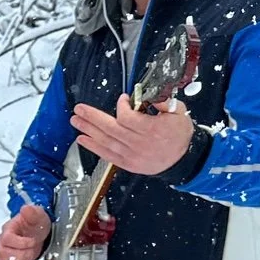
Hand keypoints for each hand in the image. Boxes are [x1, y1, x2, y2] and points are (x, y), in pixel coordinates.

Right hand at [0, 205, 52, 259]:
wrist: (36, 232)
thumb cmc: (34, 225)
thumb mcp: (37, 216)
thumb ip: (32, 212)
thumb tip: (26, 209)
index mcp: (8, 230)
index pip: (6, 239)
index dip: (21, 243)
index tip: (33, 241)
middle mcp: (2, 243)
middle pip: (3, 254)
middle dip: (22, 255)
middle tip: (33, 250)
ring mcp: (4, 254)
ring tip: (31, 257)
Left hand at [70, 94, 193, 175]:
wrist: (183, 159)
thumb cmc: (179, 135)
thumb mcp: (179, 113)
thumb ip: (164, 101)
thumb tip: (148, 95)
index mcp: (152, 129)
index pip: (127, 117)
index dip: (122, 106)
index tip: (123, 99)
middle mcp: (139, 143)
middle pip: (111, 129)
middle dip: (92, 118)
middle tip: (79, 109)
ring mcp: (132, 155)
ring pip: (106, 141)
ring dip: (89, 131)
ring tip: (76, 121)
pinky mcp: (127, 164)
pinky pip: (107, 155)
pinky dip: (93, 147)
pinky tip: (82, 139)